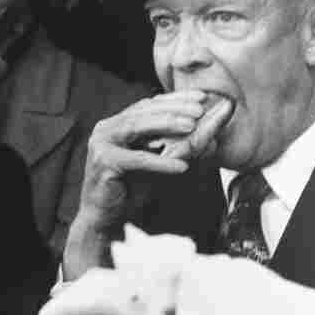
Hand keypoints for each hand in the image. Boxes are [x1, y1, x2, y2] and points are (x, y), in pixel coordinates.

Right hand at [63, 90, 229, 278]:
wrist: (105, 218)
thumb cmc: (131, 189)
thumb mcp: (160, 163)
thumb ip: (179, 147)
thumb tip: (212, 135)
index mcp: (117, 124)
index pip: (149, 105)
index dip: (175, 99)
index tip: (202, 97)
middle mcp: (106, 128)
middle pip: (143, 111)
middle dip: (173, 108)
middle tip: (200, 108)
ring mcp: (101, 143)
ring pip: (137, 127)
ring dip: (167, 125)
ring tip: (192, 126)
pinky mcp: (103, 162)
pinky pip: (136, 159)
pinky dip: (160, 162)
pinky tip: (182, 166)